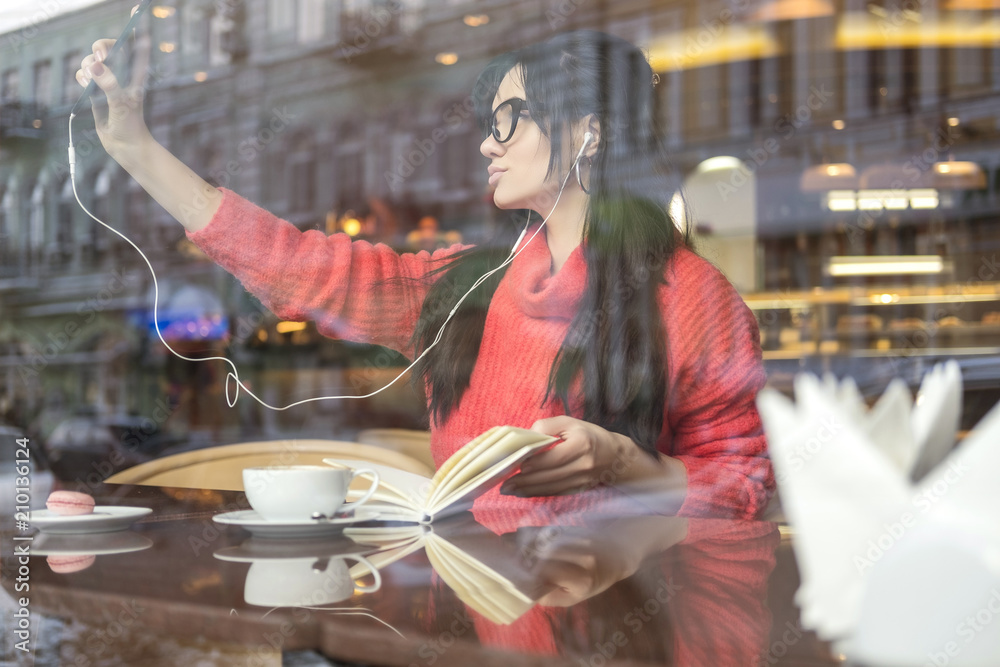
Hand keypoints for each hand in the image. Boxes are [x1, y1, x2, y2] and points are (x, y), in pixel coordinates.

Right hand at [76, 25, 152, 158]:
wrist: (125, 146)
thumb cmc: (130, 125)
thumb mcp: (121, 103)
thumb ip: (109, 83)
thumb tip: (94, 66)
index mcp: (136, 73)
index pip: (137, 45)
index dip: (136, 26)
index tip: (135, 8)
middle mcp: (123, 75)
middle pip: (108, 48)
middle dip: (100, 48)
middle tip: (100, 59)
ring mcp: (108, 82)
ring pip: (92, 61)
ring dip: (87, 65)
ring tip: (90, 80)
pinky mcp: (96, 91)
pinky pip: (84, 75)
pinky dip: (82, 77)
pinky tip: (85, 85)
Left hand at [501, 416, 638, 496]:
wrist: (614, 456)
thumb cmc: (587, 435)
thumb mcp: (569, 422)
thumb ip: (546, 426)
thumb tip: (526, 437)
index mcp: (581, 444)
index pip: (553, 457)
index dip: (534, 463)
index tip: (517, 465)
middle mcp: (583, 464)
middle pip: (549, 476)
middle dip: (525, 481)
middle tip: (504, 483)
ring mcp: (582, 480)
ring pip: (551, 487)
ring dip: (528, 490)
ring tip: (508, 490)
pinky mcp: (579, 489)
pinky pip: (555, 493)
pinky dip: (538, 493)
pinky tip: (523, 492)